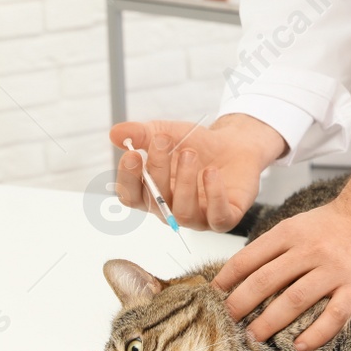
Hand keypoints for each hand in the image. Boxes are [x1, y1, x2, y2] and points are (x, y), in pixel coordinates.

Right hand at [109, 115, 285, 231]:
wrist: (234, 144)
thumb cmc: (197, 145)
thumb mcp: (166, 132)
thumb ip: (140, 134)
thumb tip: (115, 134)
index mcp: (152, 194)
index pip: (130, 196)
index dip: (128, 179)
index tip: (132, 154)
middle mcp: (171, 210)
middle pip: (155, 202)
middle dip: (157, 170)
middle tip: (162, 141)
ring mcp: (198, 218)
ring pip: (183, 212)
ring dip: (184, 181)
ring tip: (189, 153)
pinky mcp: (225, 218)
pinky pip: (217, 217)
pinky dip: (213, 195)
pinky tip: (211, 173)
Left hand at [212, 147, 350, 350]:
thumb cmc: (328, 226)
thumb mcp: (295, 225)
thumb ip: (270, 248)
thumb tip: (235, 276)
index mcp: (290, 233)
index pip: (250, 257)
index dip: (229, 278)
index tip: (214, 296)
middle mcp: (310, 250)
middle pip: (267, 280)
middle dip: (243, 303)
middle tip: (229, 321)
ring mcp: (334, 269)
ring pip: (295, 300)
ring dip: (270, 322)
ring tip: (254, 336)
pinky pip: (334, 316)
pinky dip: (315, 334)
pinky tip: (299, 346)